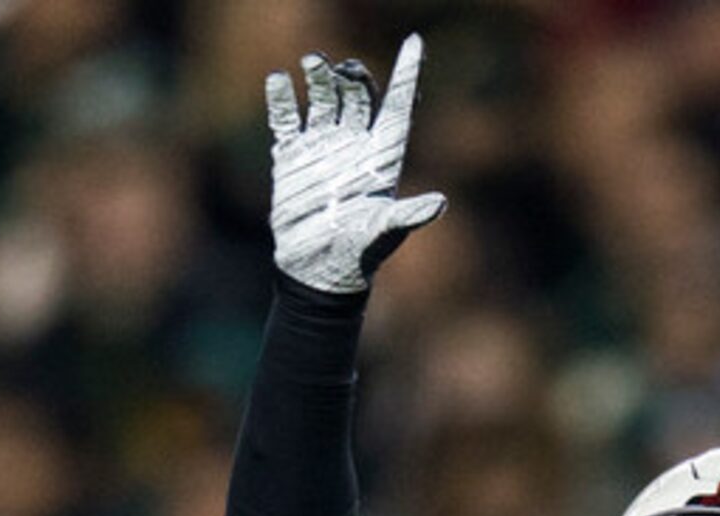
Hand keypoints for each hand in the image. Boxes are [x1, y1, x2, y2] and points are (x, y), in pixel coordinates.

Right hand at [266, 35, 445, 293]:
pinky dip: (282, 98)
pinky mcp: (291, 157)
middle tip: (342, 69)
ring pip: (324, 98)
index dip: (408, 73)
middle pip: (357, 94)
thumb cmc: (358, 253)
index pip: (398, 105)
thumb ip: (409, 214)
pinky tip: (279, 81)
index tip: (416, 41)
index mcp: (382, 156)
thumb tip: (440, 203)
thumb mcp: (385, 231)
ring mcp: (322, 148)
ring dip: (320, 77)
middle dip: (353, 75)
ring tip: (313, 62)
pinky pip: (285, 119)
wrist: (316, 270)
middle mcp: (354, 145)